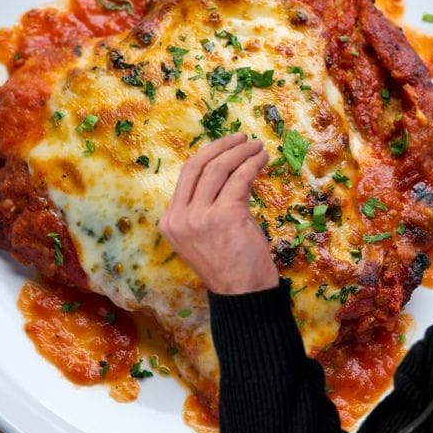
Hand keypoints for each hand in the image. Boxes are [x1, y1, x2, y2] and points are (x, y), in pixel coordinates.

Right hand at [159, 133, 278, 294]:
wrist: (243, 294)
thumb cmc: (229, 265)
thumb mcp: (205, 234)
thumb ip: (204, 208)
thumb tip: (224, 171)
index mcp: (170, 221)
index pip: (186, 175)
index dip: (208, 155)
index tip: (227, 145)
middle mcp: (180, 218)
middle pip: (199, 166)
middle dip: (223, 146)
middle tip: (243, 138)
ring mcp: (200, 217)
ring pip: (220, 169)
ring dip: (242, 153)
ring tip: (258, 148)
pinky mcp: (225, 215)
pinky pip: (240, 179)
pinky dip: (253, 165)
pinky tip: (262, 160)